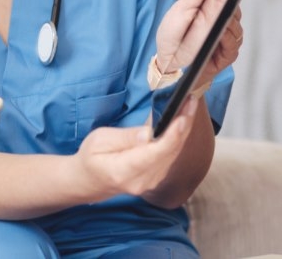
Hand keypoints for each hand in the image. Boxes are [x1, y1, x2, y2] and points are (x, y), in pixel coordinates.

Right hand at [72, 96, 199, 197]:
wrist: (89, 181)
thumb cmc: (91, 157)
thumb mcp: (99, 140)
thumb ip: (125, 137)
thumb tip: (148, 133)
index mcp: (123, 171)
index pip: (154, 154)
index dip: (171, 136)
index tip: (182, 117)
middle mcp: (141, 180)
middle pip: (169, 152)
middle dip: (183, 126)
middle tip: (191, 101)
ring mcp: (151, 182)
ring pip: (173, 154)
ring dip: (183, 130)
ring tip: (190, 106)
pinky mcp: (156, 177)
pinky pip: (171, 156)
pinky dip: (178, 138)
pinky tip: (182, 121)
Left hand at [153, 0, 242, 83]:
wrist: (167, 64)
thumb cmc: (174, 36)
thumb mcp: (182, 8)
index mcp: (213, 6)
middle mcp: (223, 20)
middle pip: (234, 6)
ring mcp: (227, 37)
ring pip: (236, 24)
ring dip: (229, 19)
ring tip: (221, 15)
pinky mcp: (228, 53)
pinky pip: (233, 43)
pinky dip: (227, 37)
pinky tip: (220, 32)